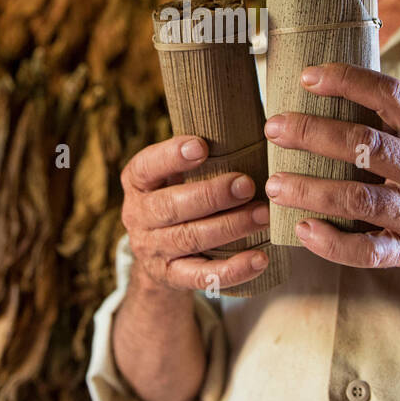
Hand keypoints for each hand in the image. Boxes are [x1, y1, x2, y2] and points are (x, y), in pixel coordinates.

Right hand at [119, 135, 271, 293]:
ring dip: (229, 227)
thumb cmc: (179, 196)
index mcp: (137, 183)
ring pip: (189, 239)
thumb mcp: (174, 175)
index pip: (147, 167)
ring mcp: (152, 249)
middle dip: (211, 195)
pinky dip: (233, 269)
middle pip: (170, 207)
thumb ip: (197, 156)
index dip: (171, 156)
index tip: (202, 145)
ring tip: (262, 216)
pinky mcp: (171, 277)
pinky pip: (202, 277)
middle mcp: (138, 216)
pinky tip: (260, 257)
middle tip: (247, 184)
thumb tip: (247, 123)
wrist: (158, 255)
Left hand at [262, 63, 399, 269]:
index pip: (391, 96)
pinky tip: (303, 230)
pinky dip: (332, 243)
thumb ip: (392, 116)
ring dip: (312, 190)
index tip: (307, 77)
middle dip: (313, 135)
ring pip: (360, 200)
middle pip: (366, 146)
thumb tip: (326, 81)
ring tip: (274, 185)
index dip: (348, 81)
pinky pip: (370, 251)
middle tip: (274, 129)